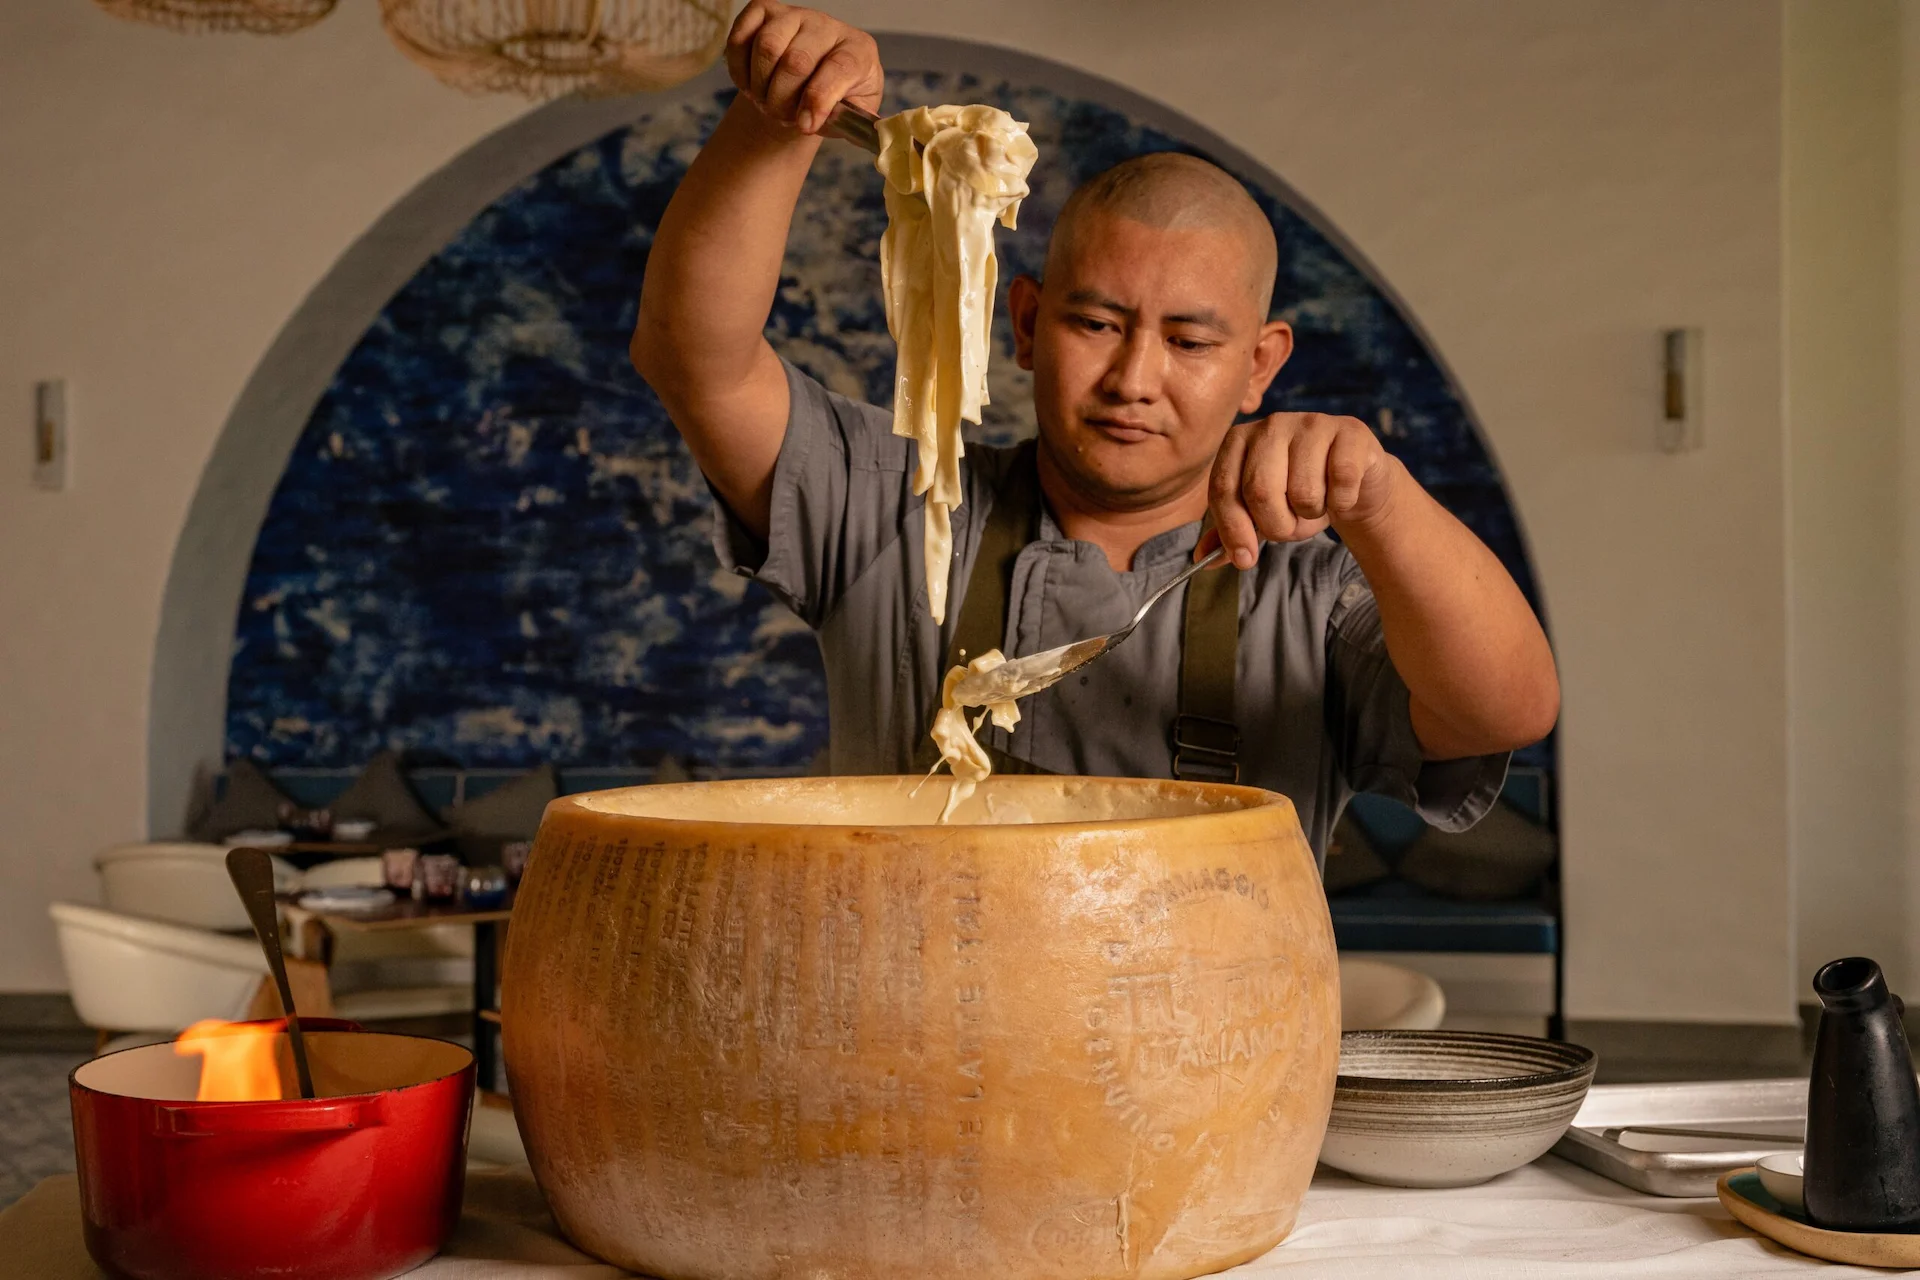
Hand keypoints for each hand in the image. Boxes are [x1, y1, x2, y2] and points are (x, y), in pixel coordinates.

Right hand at [725, 1, 882, 135]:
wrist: (812, 83)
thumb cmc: (836, 100)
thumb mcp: (852, 115)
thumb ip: (844, 120)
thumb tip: (814, 121)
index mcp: (858, 50)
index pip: (839, 69)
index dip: (818, 101)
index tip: (805, 127)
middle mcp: (827, 26)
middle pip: (796, 61)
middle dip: (782, 101)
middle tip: (782, 118)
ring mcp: (794, 15)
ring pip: (767, 46)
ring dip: (760, 86)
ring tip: (767, 102)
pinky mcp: (763, 12)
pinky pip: (740, 38)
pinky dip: (739, 71)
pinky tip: (751, 85)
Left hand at [1202, 413, 1398, 566]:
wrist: (1355, 481)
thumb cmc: (1300, 494)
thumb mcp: (1261, 514)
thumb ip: (1232, 532)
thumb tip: (1204, 559)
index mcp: (1239, 439)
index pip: (1223, 488)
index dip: (1232, 529)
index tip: (1245, 559)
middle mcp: (1271, 424)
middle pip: (1259, 491)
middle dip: (1276, 526)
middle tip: (1291, 530)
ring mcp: (1311, 423)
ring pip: (1303, 491)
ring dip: (1311, 515)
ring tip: (1317, 504)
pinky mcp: (1349, 431)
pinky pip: (1341, 482)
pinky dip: (1341, 503)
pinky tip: (1341, 495)